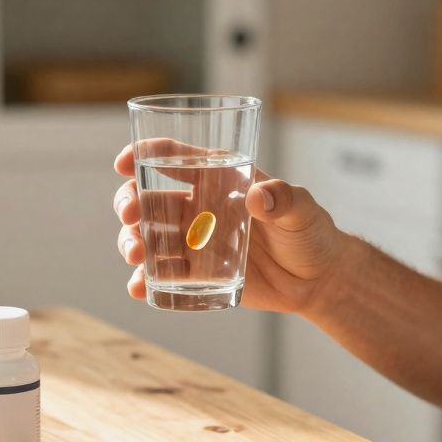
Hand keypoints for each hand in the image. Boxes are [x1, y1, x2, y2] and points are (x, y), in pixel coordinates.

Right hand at [113, 142, 352, 312]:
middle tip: (131, 216)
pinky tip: (139, 287)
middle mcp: (199, 206)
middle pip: (148, 197)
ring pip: (147, 236)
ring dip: (131, 242)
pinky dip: (144, 281)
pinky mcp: (196, 273)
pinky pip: (161, 276)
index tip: (123, 163)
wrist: (318, 279)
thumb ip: (283, 198)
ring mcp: (194, 241)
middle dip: (129, 203)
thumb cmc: (311, 232)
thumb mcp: (302, 209)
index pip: (174, 157)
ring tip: (135, 255)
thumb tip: (258, 196)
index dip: (144, 154)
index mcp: (218, 178)